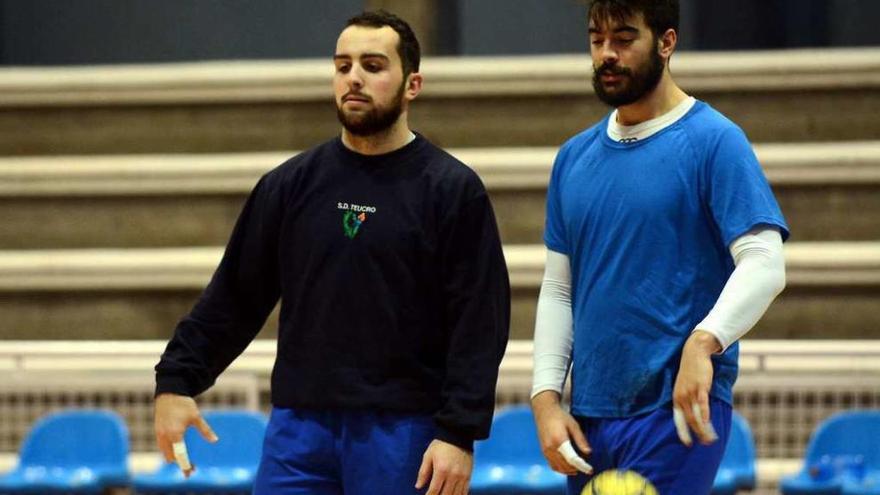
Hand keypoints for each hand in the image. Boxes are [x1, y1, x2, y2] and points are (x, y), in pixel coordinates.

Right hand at [154, 393, 217, 475]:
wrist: (169, 393)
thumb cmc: (183, 404)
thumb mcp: (196, 417)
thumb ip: (205, 430)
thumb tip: (214, 440)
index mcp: (175, 434)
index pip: (179, 455)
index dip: (185, 465)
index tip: (190, 472)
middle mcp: (164, 436)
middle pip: (171, 457)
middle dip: (180, 463)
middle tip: (192, 466)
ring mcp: (159, 433)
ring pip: (165, 452)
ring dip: (174, 457)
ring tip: (185, 460)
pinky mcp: (157, 430)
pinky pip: (161, 446)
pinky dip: (168, 451)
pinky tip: (177, 450)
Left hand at [415, 439, 472, 494]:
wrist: (458, 435)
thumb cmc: (441, 445)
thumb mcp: (428, 456)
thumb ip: (423, 472)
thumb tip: (418, 486)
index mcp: (441, 470)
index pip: (434, 490)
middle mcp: (453, 475)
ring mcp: (462, 477)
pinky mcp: (468, 476)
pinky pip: (465, 491)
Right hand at [531, 391, 591, 474]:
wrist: (544, 411)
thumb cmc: (560, 416)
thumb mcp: (573, 425)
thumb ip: (580, 439)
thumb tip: (588, 452)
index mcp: (559, 440)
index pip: (572, 459)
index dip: (582, 466)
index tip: (590, 470)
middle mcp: (550, 448)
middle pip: (566, 465)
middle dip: (577, 469)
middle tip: (587, 467)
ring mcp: (546, 451)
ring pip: (559, 468)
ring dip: (569, 470)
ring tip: (579, 468)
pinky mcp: (544, 452)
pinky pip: (553, 465)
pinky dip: (561, 469)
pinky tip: (568, 467)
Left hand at [672, 331, 720, 445]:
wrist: (694, 353)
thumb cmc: (691, 372)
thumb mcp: (685, 387)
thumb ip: (688, 400)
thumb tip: (695, 414)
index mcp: (676, 398)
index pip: (678, 419)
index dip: (683, 432)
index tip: (687, 443)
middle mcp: (681, 397)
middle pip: (689, 420)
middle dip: (697, 434)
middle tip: (705, 444)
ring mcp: (691, 392)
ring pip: (696, 415)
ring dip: (703, 428)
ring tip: (710, 439)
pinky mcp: (700, 387)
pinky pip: (702, 404)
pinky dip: (705, 415)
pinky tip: (709, 423)